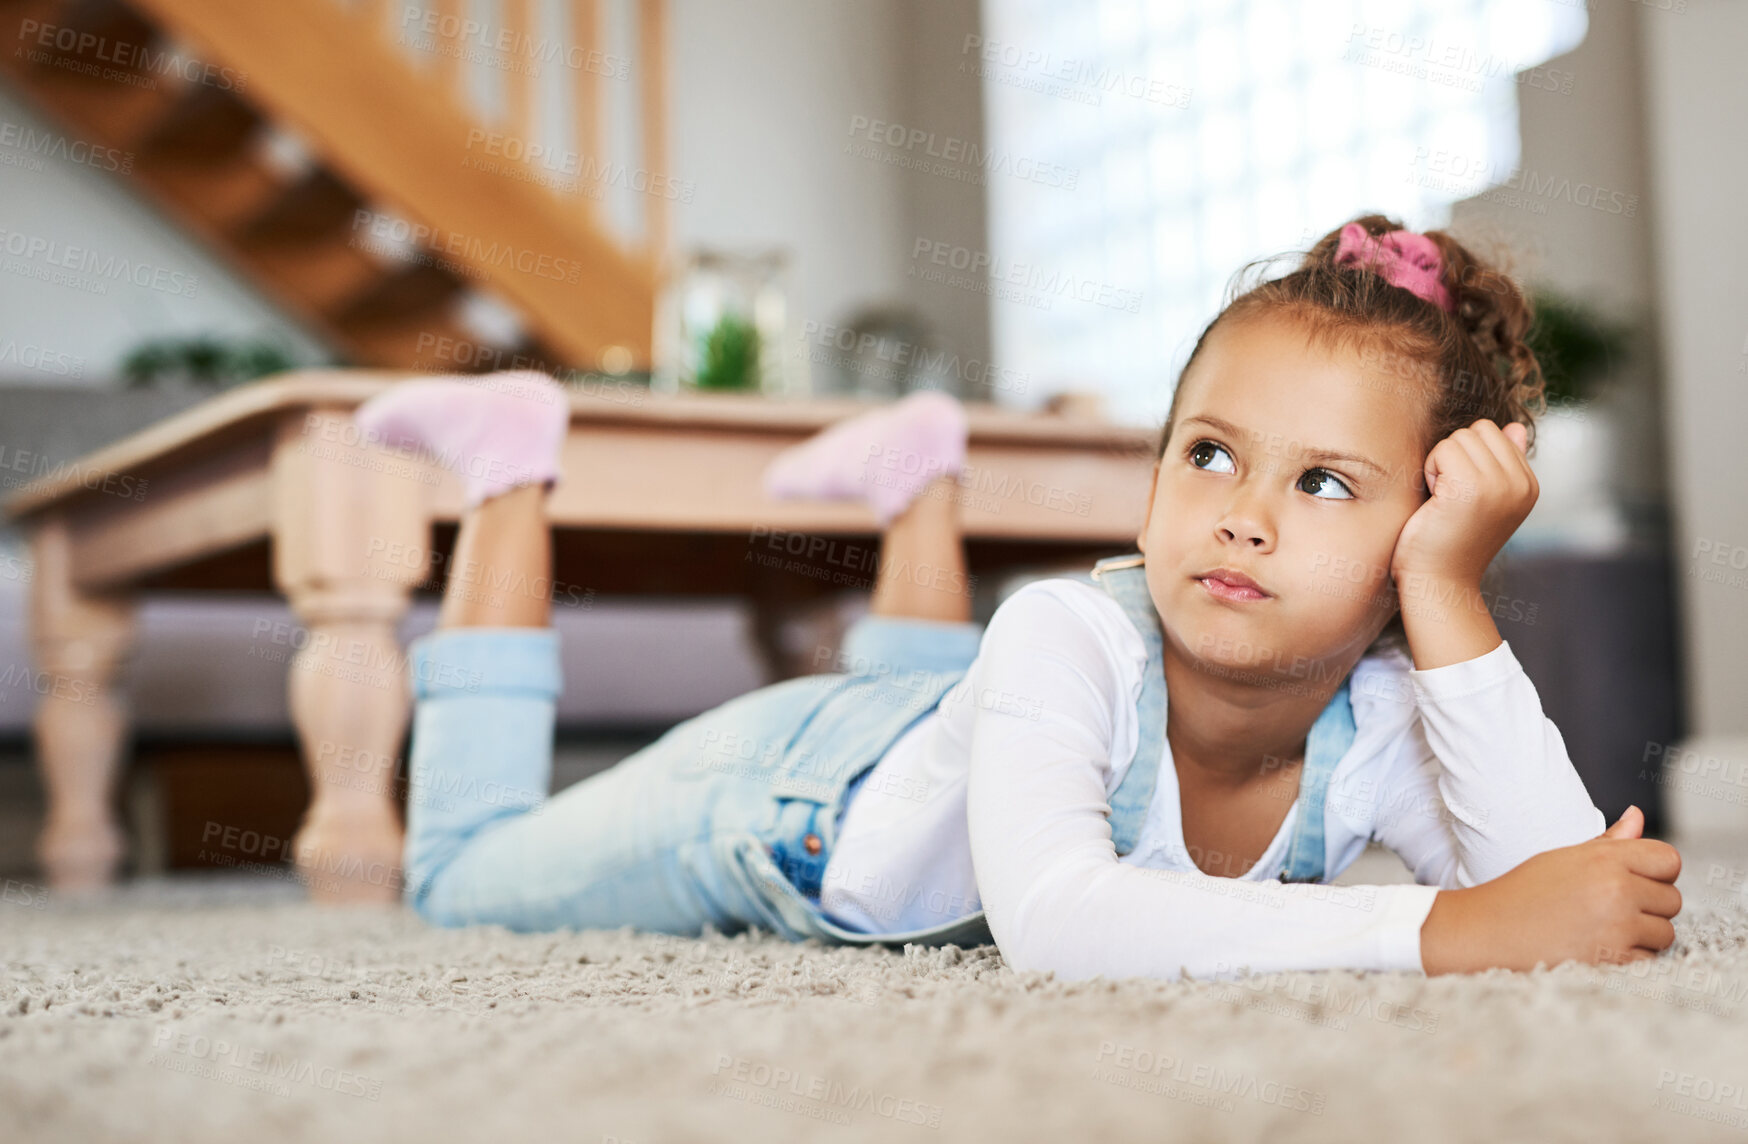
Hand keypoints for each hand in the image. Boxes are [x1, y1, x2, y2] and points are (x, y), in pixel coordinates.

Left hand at [1390, 419, 1537, 586]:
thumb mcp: (1485, 499)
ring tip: (1443, 500)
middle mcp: (1520, 484)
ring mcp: (1499, 486)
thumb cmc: (1451, 541)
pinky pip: (1444, 450)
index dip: (1467, 457)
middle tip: (1449, 495)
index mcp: (1528, 485)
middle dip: (1453, 456)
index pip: (1494, 432)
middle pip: (1477, 430)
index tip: (1462, 494)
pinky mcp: (1471, 488)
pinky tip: (1435, 501)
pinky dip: (1430, 471)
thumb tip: (1515, 427)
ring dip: (1441, 463)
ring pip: (1460, 437)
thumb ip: (1502, 462)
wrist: (1439, 582)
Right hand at [1419, 806, 1682, 974]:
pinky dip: (1630, 958)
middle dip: (1648, 907)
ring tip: (1602, 930)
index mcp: (1605, 859)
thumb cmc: (1523, 892)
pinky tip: (1598, 949)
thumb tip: (1637, 815)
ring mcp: (1617, 926)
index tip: (1634, 881)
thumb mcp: (1563, 858)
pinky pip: (1648, 959)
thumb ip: (1608, 842)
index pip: (1669, 860)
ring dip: (1642, 935)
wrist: (1487, 932)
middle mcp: (1616, 889)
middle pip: (1671, 899)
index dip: (1656, 872)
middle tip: (1609, 909)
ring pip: (1665, 933)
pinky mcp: (1613, 960)